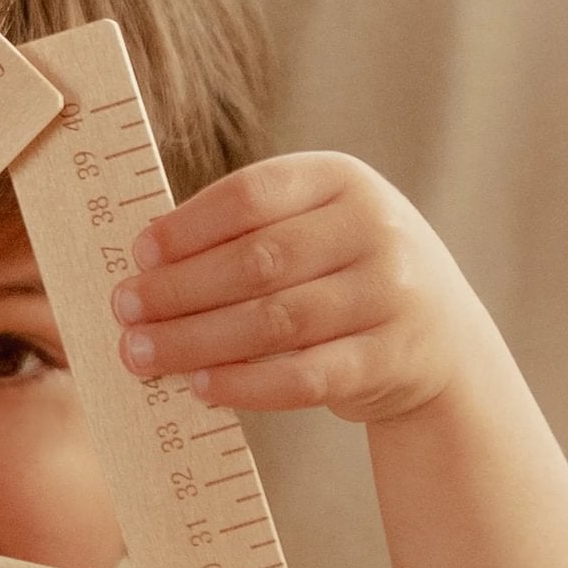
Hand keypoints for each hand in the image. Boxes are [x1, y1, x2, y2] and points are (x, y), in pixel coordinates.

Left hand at [111, 151, 487, 422]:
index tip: (138, 256)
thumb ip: (250, 231)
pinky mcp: (391, 358)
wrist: (443, 342)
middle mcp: (374, 228)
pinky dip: (246, 384)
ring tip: (142, 354)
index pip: (251, 195)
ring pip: (275, 321)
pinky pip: (306, 377)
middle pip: (256, 261)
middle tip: (124, 312)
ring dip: (196, 341)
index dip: (187, 228)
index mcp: (342, 180)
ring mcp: (389, 294)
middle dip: (178, 290)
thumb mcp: (317, 229)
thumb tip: (146, 264)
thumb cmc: (345, 278)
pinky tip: (201, 387)